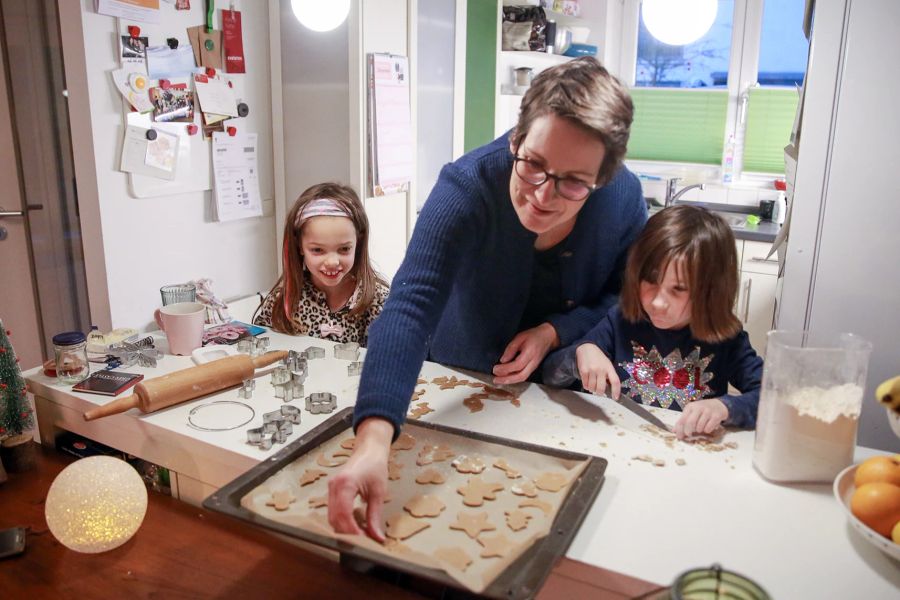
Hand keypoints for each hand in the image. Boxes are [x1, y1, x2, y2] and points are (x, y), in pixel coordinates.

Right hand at [327, 417, 393, 540]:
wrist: (369, 449)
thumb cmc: (375, 465)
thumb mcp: (378, 492)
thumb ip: (375, 516)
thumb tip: (376, 536)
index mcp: (345, 484)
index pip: (343, 514)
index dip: (351, 531)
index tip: (362, 541)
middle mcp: (334, 486)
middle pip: (334, 518)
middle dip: (346, 533)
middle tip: (362, 542)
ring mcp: (331, 488)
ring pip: (331, 516)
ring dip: (343, 528)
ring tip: (360, 535)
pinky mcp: (332, 490)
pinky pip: (333, 510)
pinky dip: (341, 521)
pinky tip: (354, 525)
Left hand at [492, 323, 558, 384]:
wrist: (548, 337)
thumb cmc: (533, 335)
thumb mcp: (520, 337)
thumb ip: (511, 348)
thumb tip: (502, 360)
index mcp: (530, 353)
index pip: (518, 365)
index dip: (506, 369)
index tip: (495, 369)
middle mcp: (533, 362)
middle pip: (521, 376)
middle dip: (507, 379)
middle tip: (495, 380)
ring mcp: (534, 366)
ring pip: (522, 378)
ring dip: (509, 381)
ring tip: (498, 380)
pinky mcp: (533, 368)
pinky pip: (523, 376)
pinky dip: (514, 379)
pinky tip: (506, 378)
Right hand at [575, 343, 620, 398]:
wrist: (587, 348)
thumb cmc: (599, 358)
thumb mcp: (607, 364)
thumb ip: (609, 375)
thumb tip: (609, 389)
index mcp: (609, 368)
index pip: (615, 381)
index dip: (616, 391)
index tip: (615, 398)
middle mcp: (601, 369)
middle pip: (601, 388)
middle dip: (600, 392)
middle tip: (599, 391)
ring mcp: (592, 370)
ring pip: (592, 388)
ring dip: (592, 389)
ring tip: (592, 385)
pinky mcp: (583, 371)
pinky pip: (585, 385)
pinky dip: (586, 386)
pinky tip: (587, 382)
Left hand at [674, 398, 728, 439]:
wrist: (718, 405)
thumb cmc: (702, 410)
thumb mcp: (692, 412)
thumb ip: (683, 420)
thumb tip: (674, 431)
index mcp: (690, 407)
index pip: (682, 419)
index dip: (680, 430)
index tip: (679, 437)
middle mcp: (698, 408)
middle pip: (690, 422)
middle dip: (688, 431)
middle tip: (688, 435)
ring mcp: (708, 411)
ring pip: (700, 426)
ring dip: (699, 430)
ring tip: (700, 428)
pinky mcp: (716, 416)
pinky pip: (709, 428)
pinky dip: (707, 430)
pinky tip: (707, 428)